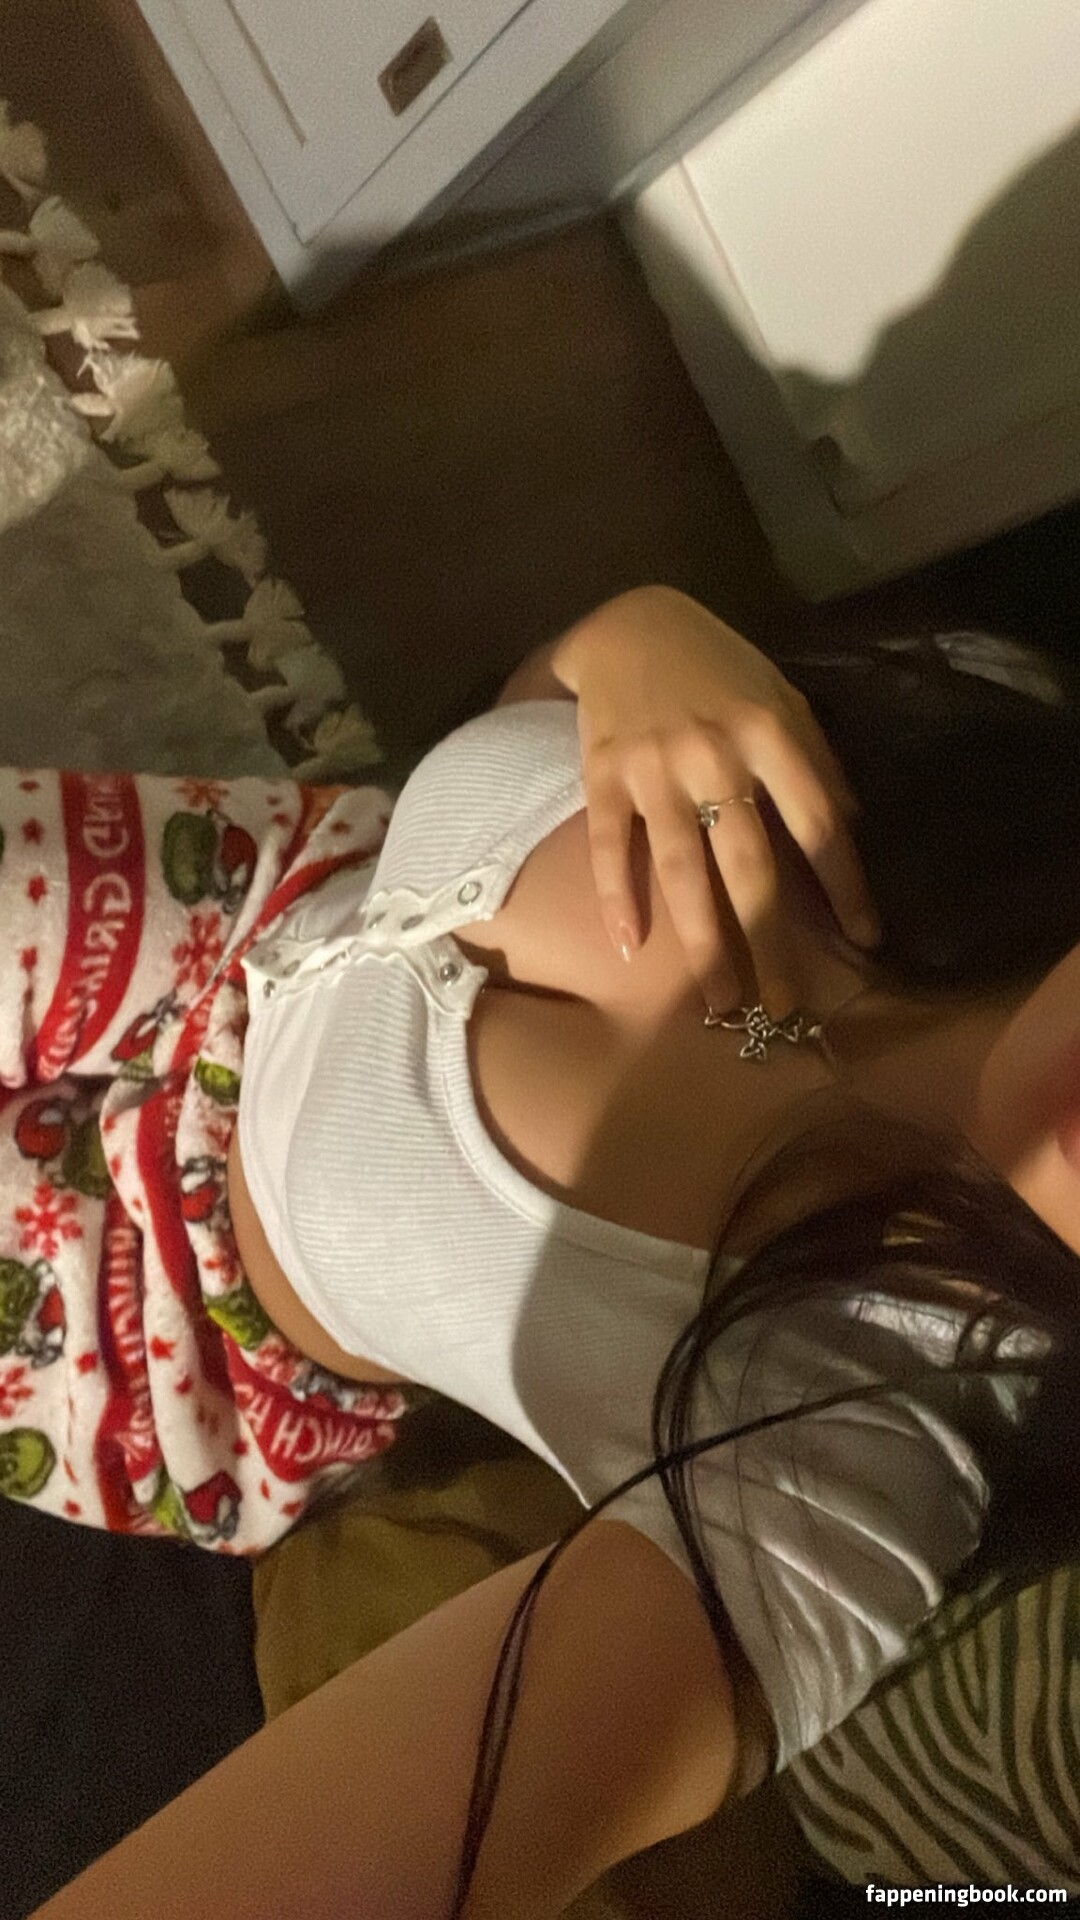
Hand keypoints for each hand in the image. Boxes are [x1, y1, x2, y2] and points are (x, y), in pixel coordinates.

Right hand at [551, 587, 880, 1017]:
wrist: (629, 623)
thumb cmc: (717, 666)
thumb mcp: (781, 697)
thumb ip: (814, 761)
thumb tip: (851, 828)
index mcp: (771, 734)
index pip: (819, 824)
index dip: (844, 885)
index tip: (864, 941)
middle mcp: (716, 756)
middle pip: (750, 865)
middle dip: (771, 942)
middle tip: (785, 1007)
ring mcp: (656, 768)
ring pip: (684, 870)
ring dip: (703, 943)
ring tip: (719, 1001)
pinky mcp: (604, 774)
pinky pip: (613, 846)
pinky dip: (618, 897)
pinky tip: (628, 947)